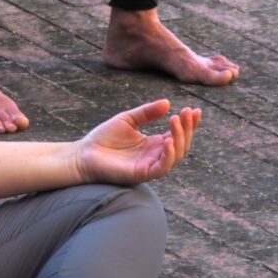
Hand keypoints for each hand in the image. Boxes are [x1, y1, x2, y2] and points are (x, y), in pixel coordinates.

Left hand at [75, 99, 200, 185]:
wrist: (83, 154)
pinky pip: (162, 168)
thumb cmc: (103, 138)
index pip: (177, 134)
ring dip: (180, 138)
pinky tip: (167, 140)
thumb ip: (146, 112)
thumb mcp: (127, 119)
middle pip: (182, 144)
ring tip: (174, 120)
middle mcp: (155, 155)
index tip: (194, 109)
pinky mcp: (142, 174)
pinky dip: (169, 155)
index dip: (188, 123)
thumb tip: (167, 103)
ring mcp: (150, 165)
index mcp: (153, 143)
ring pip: (176, 156)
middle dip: (187, 128)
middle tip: (185, 112)